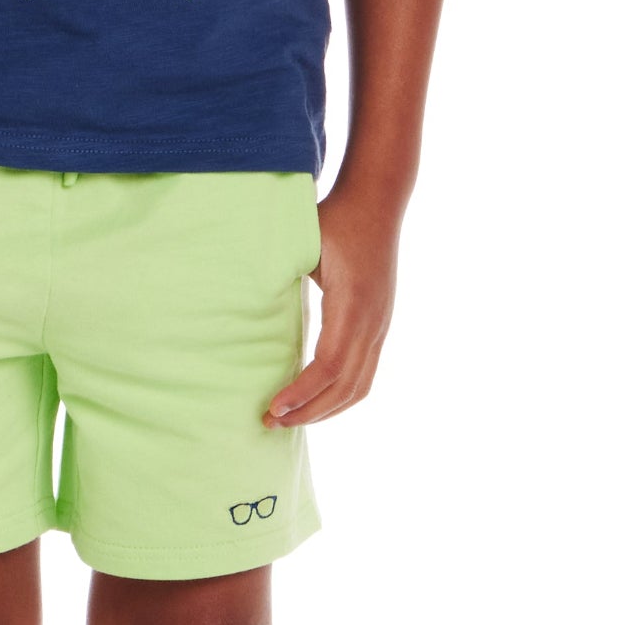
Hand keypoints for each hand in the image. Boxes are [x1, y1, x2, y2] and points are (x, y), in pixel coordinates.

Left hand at [263, 186, 401, 426]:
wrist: (375, 201)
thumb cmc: (334, 219)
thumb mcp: (304, 244)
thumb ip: (279, 277)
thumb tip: (243, 311)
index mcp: (352, 304)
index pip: (329, 365)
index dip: (301, 393)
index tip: (272, 409)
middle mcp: (373, 321)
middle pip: (346, 387)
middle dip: (309, 412)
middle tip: (271, 423)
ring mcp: (381, 325)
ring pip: (360, 386)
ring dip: (327, 409)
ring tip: (292, 418)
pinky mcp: (381, 324)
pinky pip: (366, 373)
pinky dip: (341, 394)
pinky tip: (316, 398)